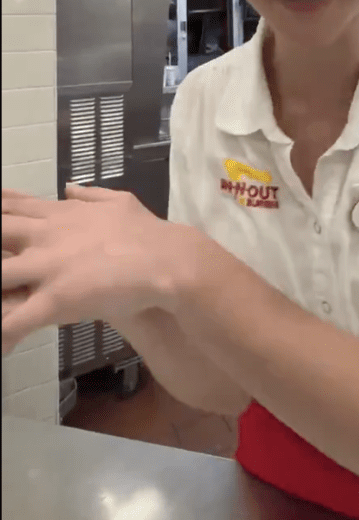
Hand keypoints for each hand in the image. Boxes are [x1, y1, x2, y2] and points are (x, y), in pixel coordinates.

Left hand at [2, 186, 175, 353]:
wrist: (167, 260)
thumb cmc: (147, 233)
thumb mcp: (119, 201)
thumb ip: (89, 195)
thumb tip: (69, 188)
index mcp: (59, 214)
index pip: (12, 206)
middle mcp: (46, 236)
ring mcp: (48, 267)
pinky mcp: (56, 300)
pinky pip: (16, 321)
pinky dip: (4, 334)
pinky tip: (2, 346)